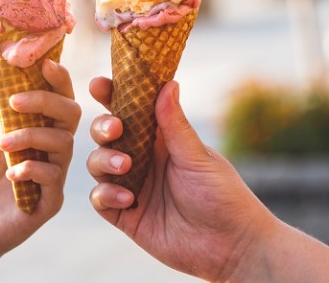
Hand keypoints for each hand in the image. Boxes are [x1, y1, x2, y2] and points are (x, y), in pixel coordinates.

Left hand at [0, 60, 79, 281]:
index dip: (59, 79)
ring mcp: (55, 174)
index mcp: (40, 129)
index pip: (60, 97)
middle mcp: (53, 148)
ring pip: (63, 142)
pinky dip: (31, 168)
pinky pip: (53, 176)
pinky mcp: (50, 201)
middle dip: (46, 101)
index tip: (44, 64)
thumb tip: (0, 66)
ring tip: (0, 144)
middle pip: (71, 113)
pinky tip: (9, 174)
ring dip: (30, 136)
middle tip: (15, 101)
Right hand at [86, 78, 274, 281]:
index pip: (131, 110)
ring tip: (126, 166)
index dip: (112, 95)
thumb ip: (176, 124)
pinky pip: (100, 199)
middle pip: (106, 134)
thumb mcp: (198, 157)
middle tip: (115, 129)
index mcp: (161, 139)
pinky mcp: (126, 215)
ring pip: (97, 163)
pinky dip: (107, 194)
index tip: (100, 85)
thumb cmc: (222, 195)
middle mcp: (143, 159)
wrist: (230, 245)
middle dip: (102, 127)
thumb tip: (168, 83)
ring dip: (104, 160)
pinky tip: (129, 199)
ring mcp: (132, 186)